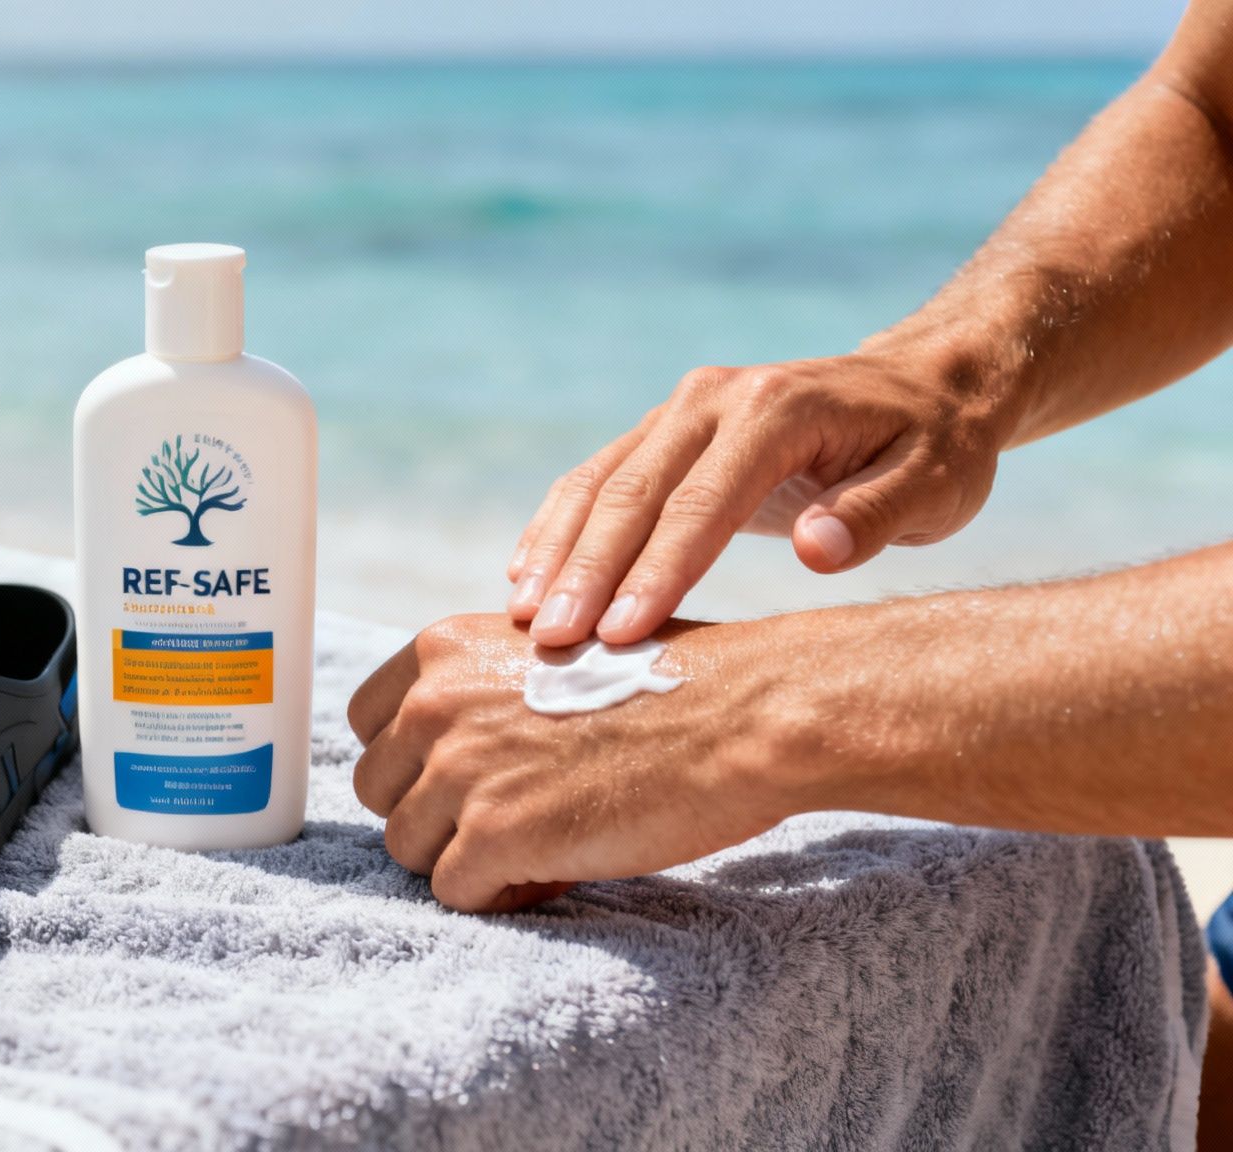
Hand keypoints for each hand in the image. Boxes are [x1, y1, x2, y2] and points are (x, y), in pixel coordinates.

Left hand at [348, 612, 811, 912]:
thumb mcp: (549, 647)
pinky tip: (559, 870)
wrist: (741, 715)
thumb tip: (437, 750)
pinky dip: (501, 895)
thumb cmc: (669, 683)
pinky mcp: (496, 833)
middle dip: (436, 814)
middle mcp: (436, 702)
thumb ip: (478, 688)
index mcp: (444, 647)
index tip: (473, 776)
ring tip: (543, 845)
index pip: (369, 723)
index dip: (417, 762)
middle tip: (512, 818)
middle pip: (380, 790)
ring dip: (468, 859)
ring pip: (408, 848)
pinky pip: (455, 892)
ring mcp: (460, 769)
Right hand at [506, 350, 1014, 646]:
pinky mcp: (663, 430)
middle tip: (550, 642)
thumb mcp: (936, 486)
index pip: (701, 503)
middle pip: (632, 493)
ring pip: (599, 483)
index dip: (656, 572)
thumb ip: (875, 517)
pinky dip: (557, 527)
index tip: (619, 636)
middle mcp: (714, 398)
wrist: (924, 384)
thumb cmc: (937, 447)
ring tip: (522, 619)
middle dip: (586, 572)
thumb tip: (815, 550)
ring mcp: (681, 409)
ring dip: (557, 552)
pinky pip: (597, 478)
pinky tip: (527, 577)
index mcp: (776, 410)